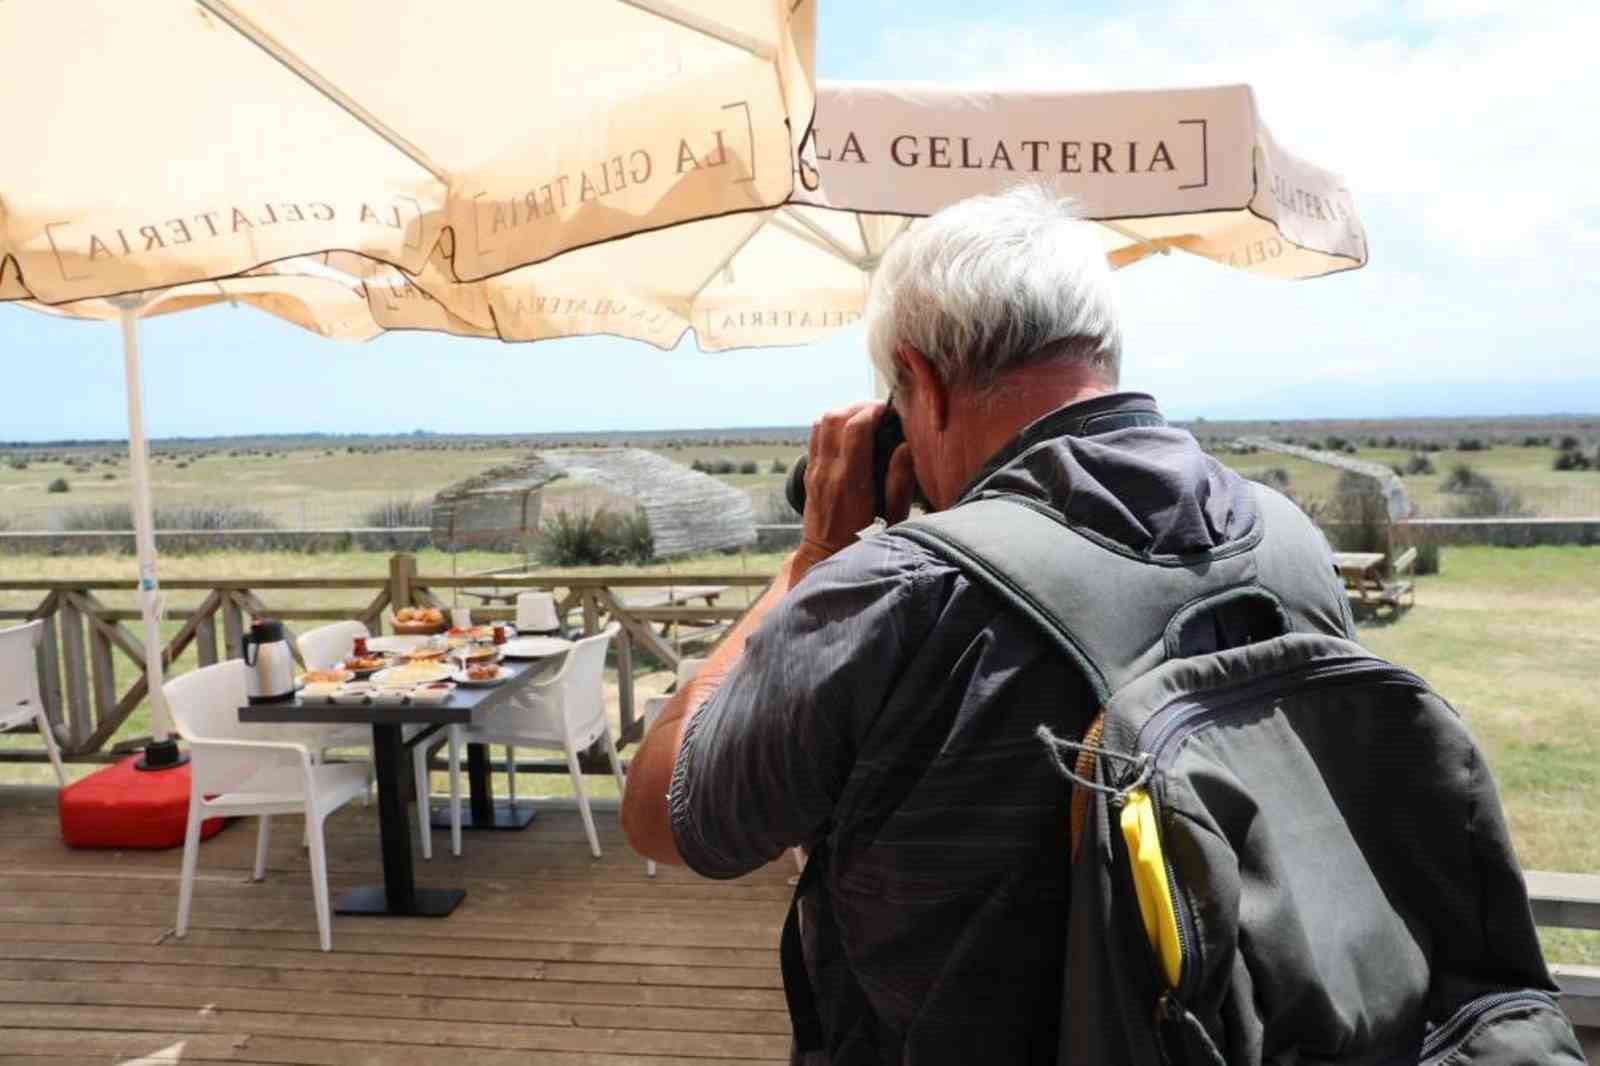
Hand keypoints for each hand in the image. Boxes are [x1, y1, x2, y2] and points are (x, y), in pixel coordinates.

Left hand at [793, 402, 915, 578]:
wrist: (825, 559)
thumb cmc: (864, 543)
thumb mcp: (892, 520)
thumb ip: (899, 483)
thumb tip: (904, 448)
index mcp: (851, 482)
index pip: (856, 429)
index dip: (874, 411)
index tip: (891, 412)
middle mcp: (829, 472)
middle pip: (834, 417)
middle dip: (859, 406)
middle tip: (880, 411)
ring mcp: (815, 471)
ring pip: (821, 421)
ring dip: (844, 412)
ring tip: (865, 418)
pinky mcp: (810, 473)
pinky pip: (815, 435)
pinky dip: (832, 424)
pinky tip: (848, 432)